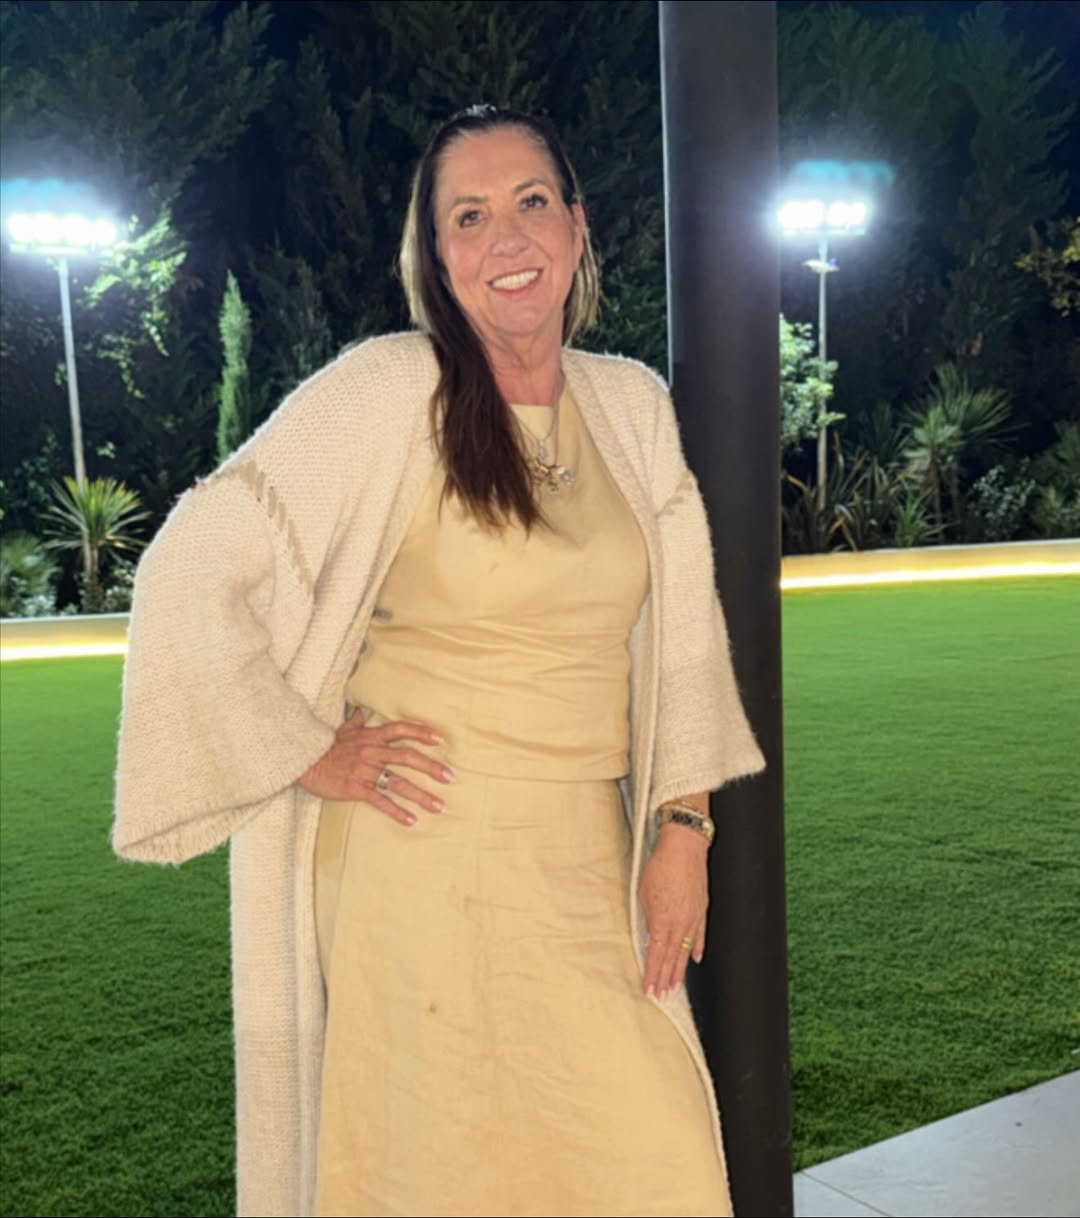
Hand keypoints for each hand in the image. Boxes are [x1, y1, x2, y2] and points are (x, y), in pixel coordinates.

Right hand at [298, 709, 452, 826]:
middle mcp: (373, 752)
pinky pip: (381, 801)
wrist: (304, 761)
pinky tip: (411, 820)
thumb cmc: (325, 746)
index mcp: (372, 737)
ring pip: (399, 783)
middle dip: (431, 767)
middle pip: (408, 757)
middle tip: (449, 777)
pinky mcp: (356, 788)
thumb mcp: (343, 730)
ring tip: (438, 805)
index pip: (401, 730)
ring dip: (421, 795)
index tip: (440, 739)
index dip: (421, 733)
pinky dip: (397, 811)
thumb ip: (356, 721)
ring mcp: (365, 771)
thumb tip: (359, 710)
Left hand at [638, 822, 708, 998]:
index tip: (649, 989)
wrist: (684, 848)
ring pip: (686, 951)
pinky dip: (697, 949)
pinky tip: (694, 960)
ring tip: (675, 986)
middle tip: (662, 996)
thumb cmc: (661, 866)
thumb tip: (649, 931)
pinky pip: (700, 935)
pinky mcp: (701, 909)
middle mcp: (679, 924)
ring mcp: (693, 918)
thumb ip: (647, 916)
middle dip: (666, 978)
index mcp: (662, 921)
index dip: (652, 974)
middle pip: (671, 958)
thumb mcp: (643, 893)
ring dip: (680, 970)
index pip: (656, 955)